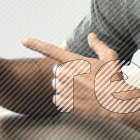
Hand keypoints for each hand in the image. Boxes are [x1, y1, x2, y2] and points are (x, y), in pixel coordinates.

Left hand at [20, 32, 139, 119]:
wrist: (116, 102)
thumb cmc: (114, 79)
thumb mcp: (110, 57)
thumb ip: (98, 45)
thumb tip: (91, 36)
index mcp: (74, 61)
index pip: (50, 50)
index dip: (35, 44)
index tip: (24, 40)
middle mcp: (66, 74)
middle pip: (57, 71)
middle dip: (66, 74)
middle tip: (82, 80)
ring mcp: (64, 89)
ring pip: (57, 86)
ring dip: (65, 87)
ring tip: (83, 91)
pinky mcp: (65, 103)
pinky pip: (57, 99)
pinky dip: (64, 99)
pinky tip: (78, 99)